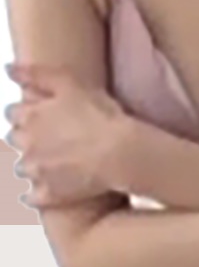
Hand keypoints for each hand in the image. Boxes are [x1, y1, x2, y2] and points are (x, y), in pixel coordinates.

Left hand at [4, 62, 123, 206]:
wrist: (120, 153)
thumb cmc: (100, 116)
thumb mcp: (69, 83)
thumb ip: (36, 74)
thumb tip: (8, 68)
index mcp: (30, 116)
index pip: (12, 113)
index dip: (25, 112)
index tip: (37, 114)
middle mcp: (27, 144)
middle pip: (14, 140)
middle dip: (26, 137)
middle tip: (46, 136)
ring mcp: (37, 171)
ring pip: (21, 168)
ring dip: (30, 164)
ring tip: (49, 162)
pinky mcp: (50, 194)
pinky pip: (32, 197)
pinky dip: (34, 194)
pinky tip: (42, 191)